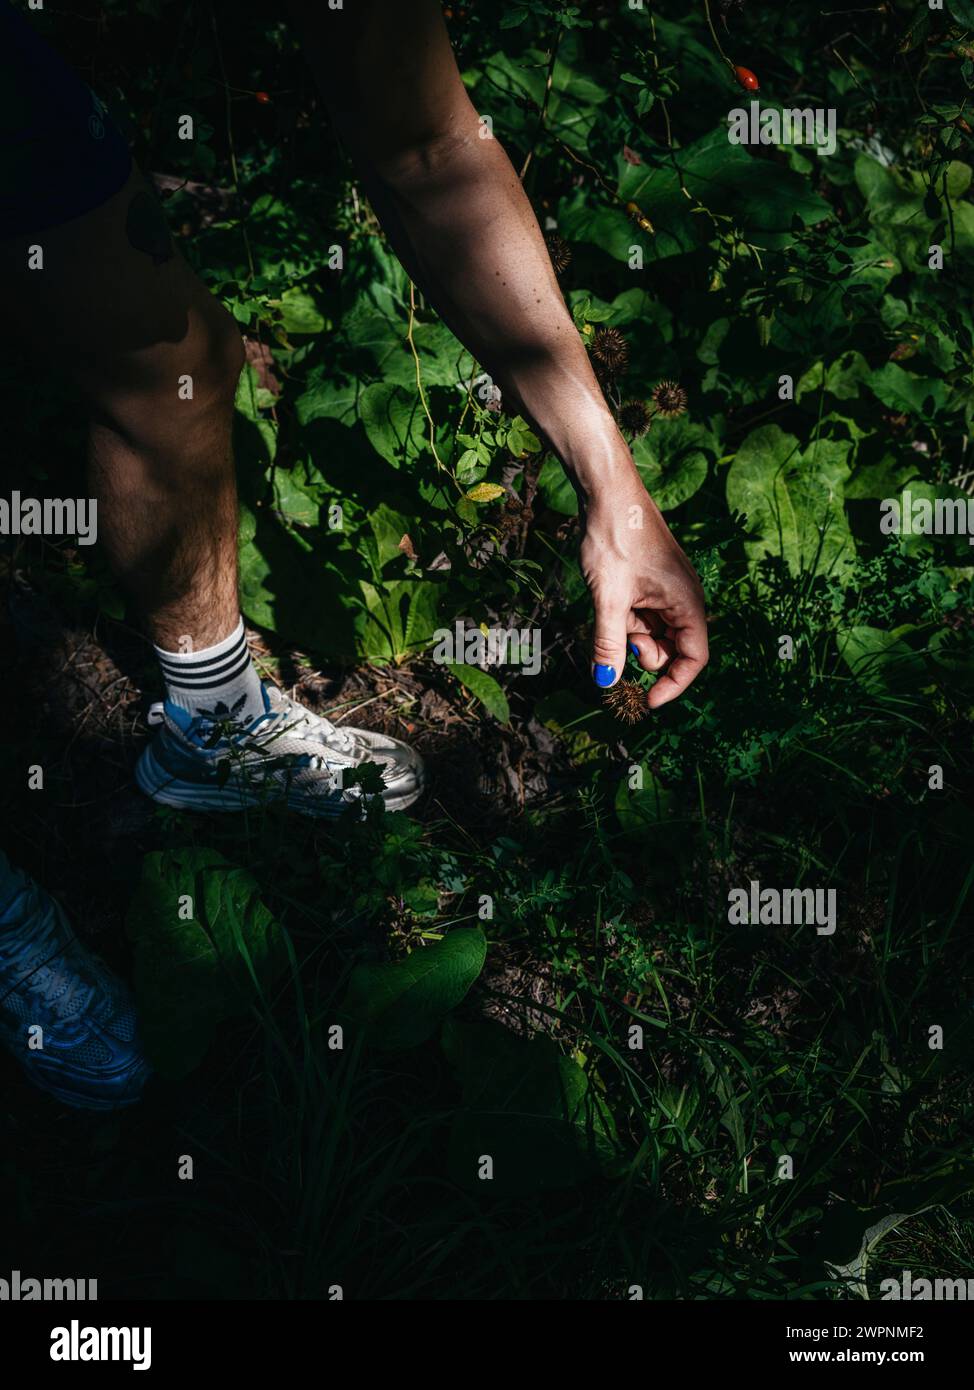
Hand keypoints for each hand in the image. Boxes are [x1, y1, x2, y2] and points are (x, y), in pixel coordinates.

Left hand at [579, 464, 707, 708]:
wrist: (606, 493)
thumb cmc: (615, 539)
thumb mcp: (608, 598)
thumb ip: (608, 644)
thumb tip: (606, 684)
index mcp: (688, 603)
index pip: (694, 659)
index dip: (673, 685)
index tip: (647, 701)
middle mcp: (684, 599)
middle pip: (672, 649)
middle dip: (644, 654)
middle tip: (617, 637)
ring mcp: (666, 591)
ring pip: (652, 633)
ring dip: (629, 634)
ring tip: (610, 607)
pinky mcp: (650, 584)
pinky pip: (641, 616)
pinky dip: (623, 618)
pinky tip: (608, 600)